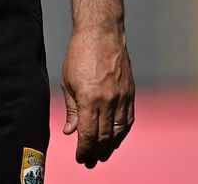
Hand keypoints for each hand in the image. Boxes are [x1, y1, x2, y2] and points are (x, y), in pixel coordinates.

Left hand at [61, 27, 134, 166]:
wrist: (102, 35)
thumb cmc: (79, 55)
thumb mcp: (67, 82)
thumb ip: (71, 109)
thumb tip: (70, 132)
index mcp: (89, 100)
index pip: (89, 134)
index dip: (84, 150)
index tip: (80, 158)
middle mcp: (108, 102)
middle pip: (104, 137)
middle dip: (96, 152)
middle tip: (90, 162)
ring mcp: (122, 98)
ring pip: (119, 131)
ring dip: (111, 146)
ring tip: (102, 154)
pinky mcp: (130, 93)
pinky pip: (128, 120)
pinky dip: (122, 132)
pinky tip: (116, 138)